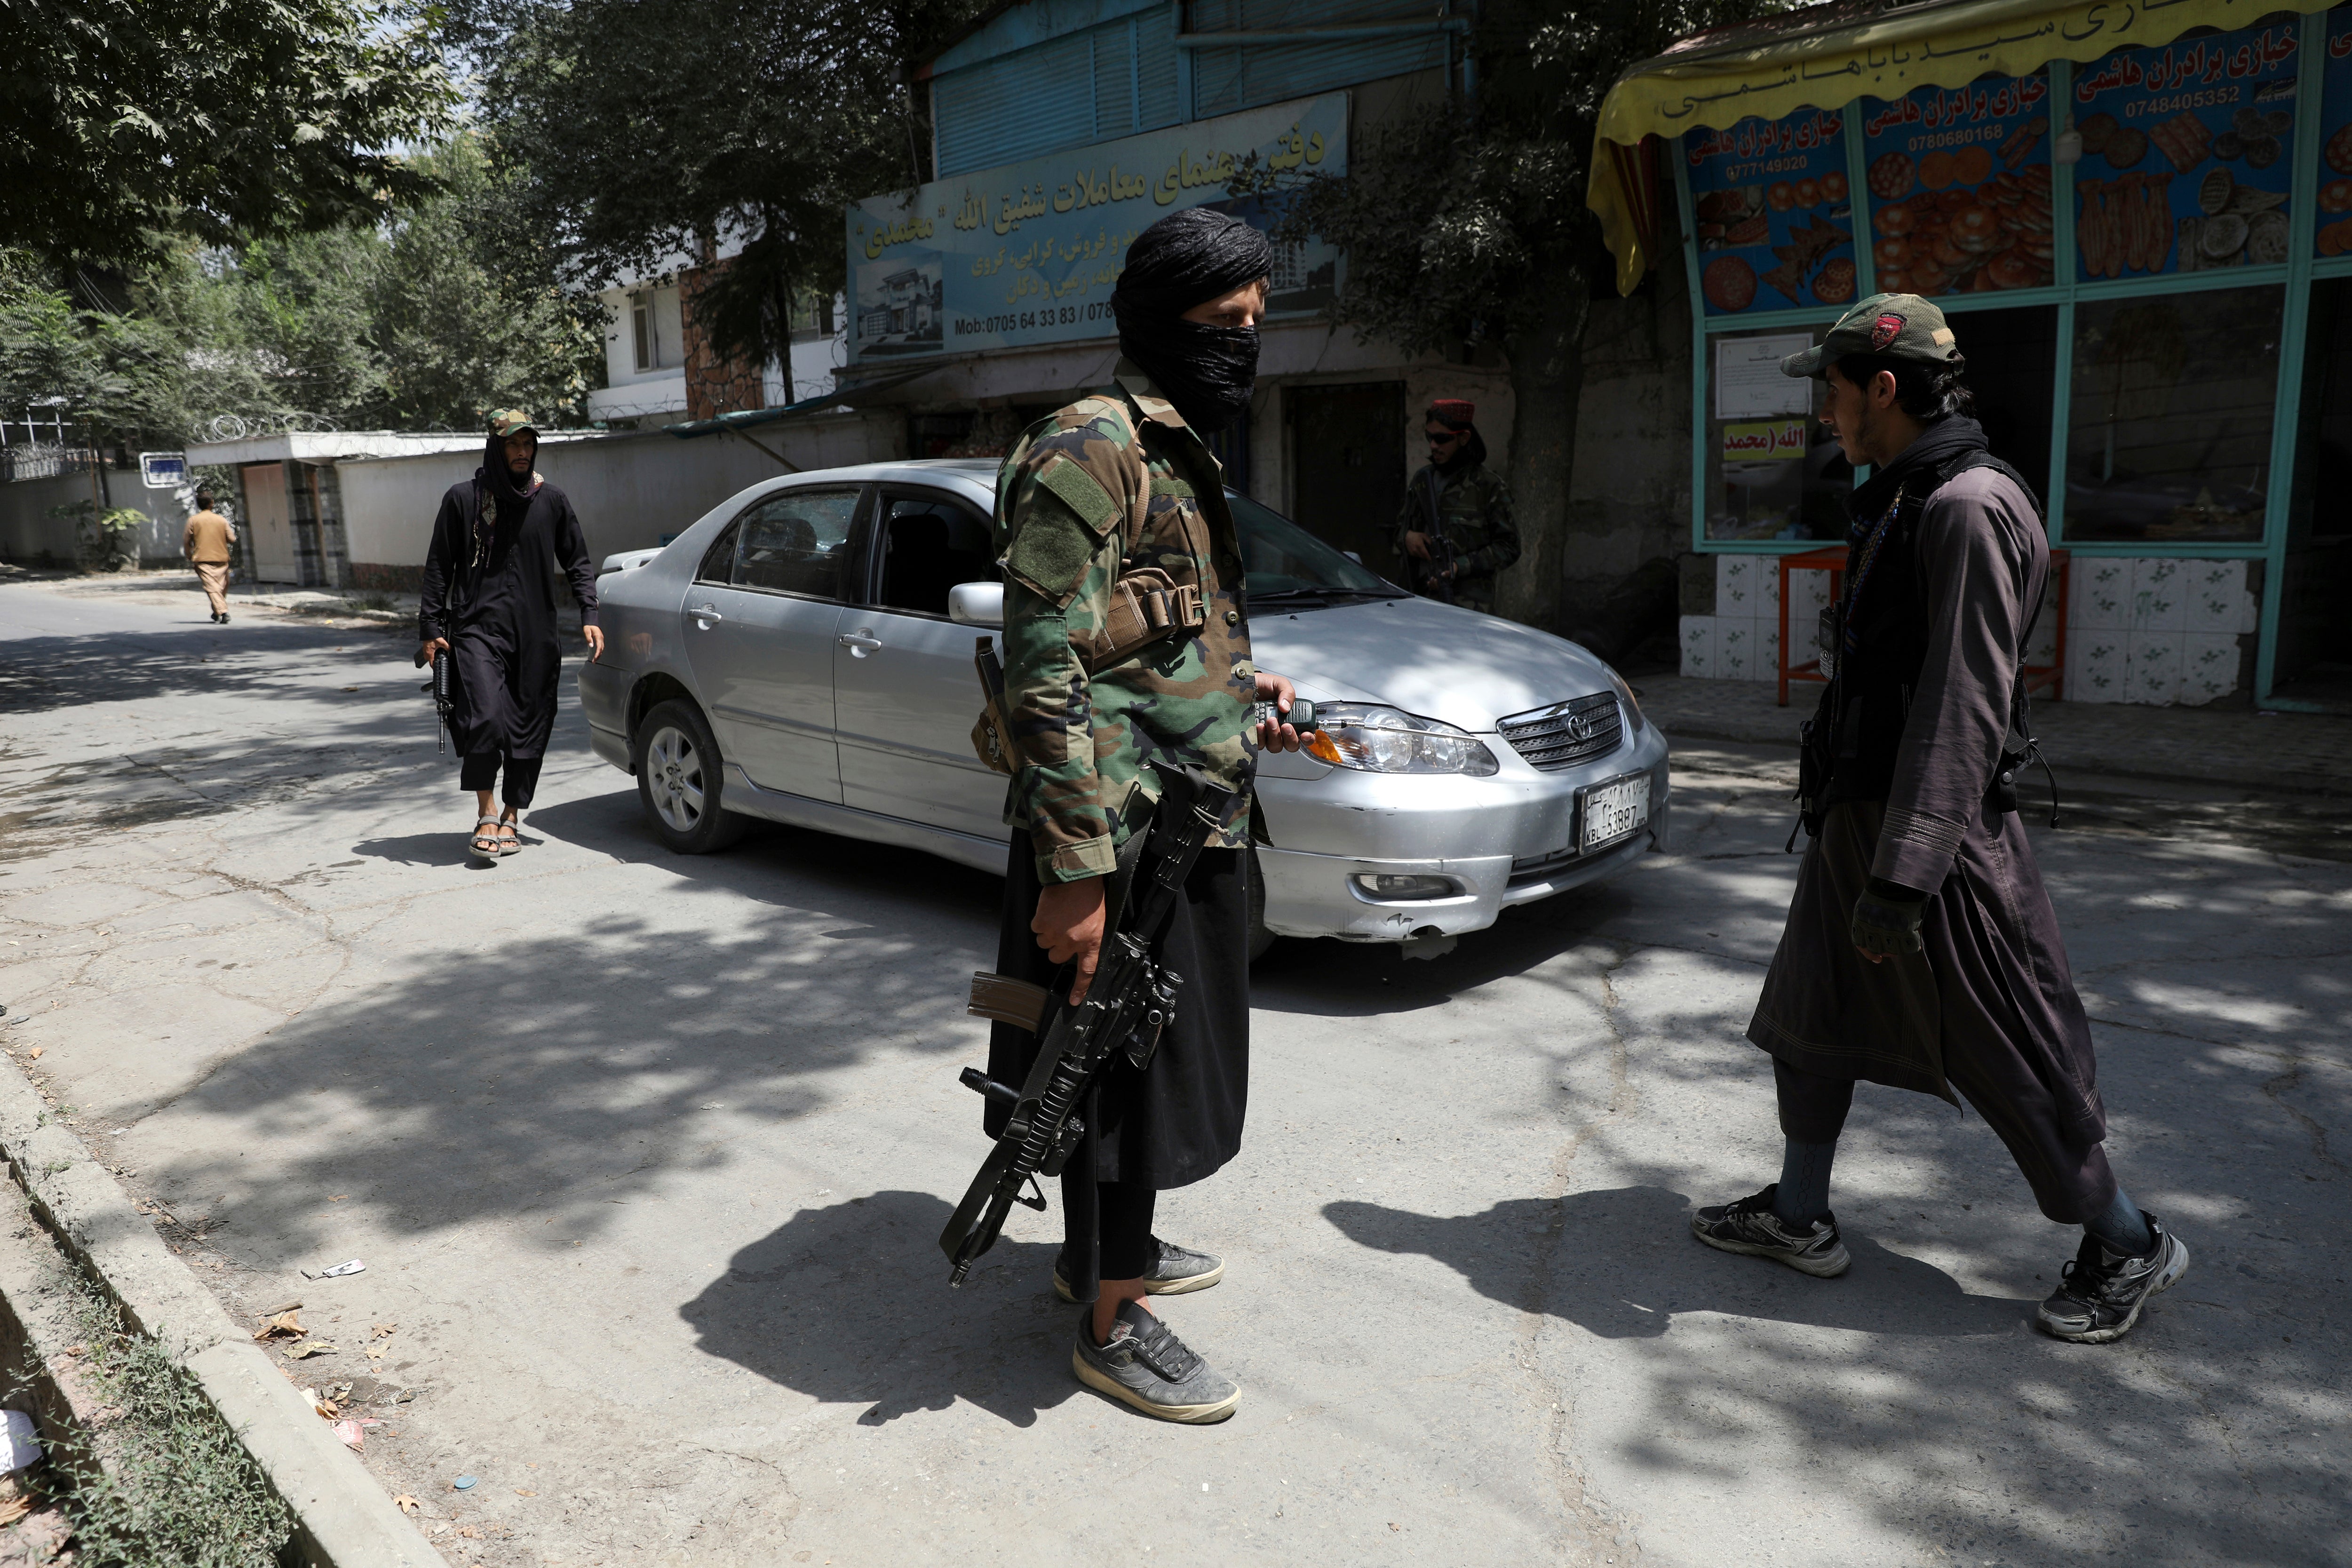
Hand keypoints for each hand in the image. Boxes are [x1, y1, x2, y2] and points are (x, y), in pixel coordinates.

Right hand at [415, 636, 448, 669]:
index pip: (431, 664)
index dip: (434, 667)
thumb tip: (450, 650)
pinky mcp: (425, 646)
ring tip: (436, 657)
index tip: (436, 669)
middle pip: (429, 660)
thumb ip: (447, 647)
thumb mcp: (442, 642)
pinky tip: (434, 650)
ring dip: (432, 657)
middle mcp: (426, 652)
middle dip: (434, 662)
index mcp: (429, 653)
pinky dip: (431, 653)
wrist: (428, 630)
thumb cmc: (432, 636)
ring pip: (428, 656)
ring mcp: (425, 649)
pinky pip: (428, 652)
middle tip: (438, 663)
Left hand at [581, 624, 604, 661]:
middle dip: (598, 656)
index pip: (599, 647)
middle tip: (594, 662)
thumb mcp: (586, 631)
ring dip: (599, 654)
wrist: (591, 620)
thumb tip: (591, 646)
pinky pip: (601, 646)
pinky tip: (596, 654)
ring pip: (602, 648)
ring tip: (595, 659)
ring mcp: (601, 638)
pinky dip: (599, 651)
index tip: (594, 659)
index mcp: (598, 637)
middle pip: (601, 649)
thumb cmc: (588, 625)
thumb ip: (589, 638)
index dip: (597, 654)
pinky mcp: (600, 638)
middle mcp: (601, 638)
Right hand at [1033, 877, 1106, 1002]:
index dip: (1079, 988)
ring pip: (1044, 943)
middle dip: (1058, 946)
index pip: (1086, 971)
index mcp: (1091, 941)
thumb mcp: (1098, 921)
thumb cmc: (1090, 895)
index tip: (1073, 1000)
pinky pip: (1036, 929)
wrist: (1076, 875)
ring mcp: (1055, 933)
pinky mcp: (1041, 923)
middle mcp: (1072, 941)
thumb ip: (1089, 938)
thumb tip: (1080, 948)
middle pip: (1056, 957)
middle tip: (1063, 930)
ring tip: (1058, 917)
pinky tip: (1051, 911)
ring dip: (1048, 933)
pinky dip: (1041, 921)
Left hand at [1253, 671, 1302, 752]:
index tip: (1305, 734)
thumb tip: (1286, 707)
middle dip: (1290, 737)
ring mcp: (1268, 734)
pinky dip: (1260, 736)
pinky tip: (1258, 724)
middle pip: (1292, 745)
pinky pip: (1259, 744)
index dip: (1308, 738)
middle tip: (1285, 725)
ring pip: (1276, 746)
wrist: (1245, 685)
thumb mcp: (1279, 684)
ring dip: (1274, 735)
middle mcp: (1282, 729)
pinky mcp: (1255, 736)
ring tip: (1269, 720)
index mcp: (1292, 718)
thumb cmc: (1263, 685)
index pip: (1305, 735)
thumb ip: (1288, 693)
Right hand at [1403, 530, 1431, 560]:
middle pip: (1422, 556)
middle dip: (1426, 557)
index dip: (1428, 557)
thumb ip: (1428, 540)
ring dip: (1423, 556)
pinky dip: (1419, 555)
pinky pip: (1416, 556)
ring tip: (1424, 553)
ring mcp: (1412, 552)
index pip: (1425, 553)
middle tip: (1428, 556)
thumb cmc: (1416, 536)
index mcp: (1419, 545)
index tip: (1430, 559)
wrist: (1407, 536)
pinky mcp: (1411, 553)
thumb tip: (1431, 545)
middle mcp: (1415, 549)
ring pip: (1419, 556)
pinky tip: (1419, 551)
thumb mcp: (1424, 535)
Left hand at [1850, 879, 1926, 963]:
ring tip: (1905, 941)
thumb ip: (1868, 919)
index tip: (1878, 959)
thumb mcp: (1868, 902)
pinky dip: (1913, 946)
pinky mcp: (1905, 930)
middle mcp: (1872, 928)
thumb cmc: (1884, 889)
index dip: (1869, 954)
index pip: (1860, 945)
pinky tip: (1917, 943)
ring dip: (1898, 948)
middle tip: (1893, 947)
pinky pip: (1909, 947)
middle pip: (1876, 949)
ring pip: (1893, 951)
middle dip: (1885, 950)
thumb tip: (1877, 935)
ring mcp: (1888, 930)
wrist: (1898, 879)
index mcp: (1860, 921)